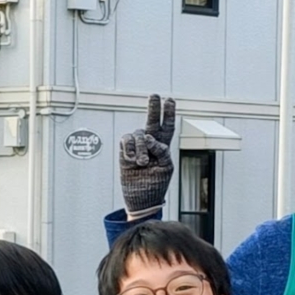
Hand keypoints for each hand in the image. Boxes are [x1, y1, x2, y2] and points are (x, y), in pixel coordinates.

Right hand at [119, 93, 177, 222]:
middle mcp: (150, 143)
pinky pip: (126, 141)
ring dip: (141, 147)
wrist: (141, 198)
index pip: (167, 127)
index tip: (170, 99)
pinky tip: (132, 159)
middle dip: (153, 108)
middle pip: (152, 121)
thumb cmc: (156, 184)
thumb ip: (161, 150)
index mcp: (163, 146)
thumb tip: (149, 138)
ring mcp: (137, 147)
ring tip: (142, 162)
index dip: (168, 113)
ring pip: (139, 134)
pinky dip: (129, 148)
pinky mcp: (125, 152)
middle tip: (154, 96)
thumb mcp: (166, 167)